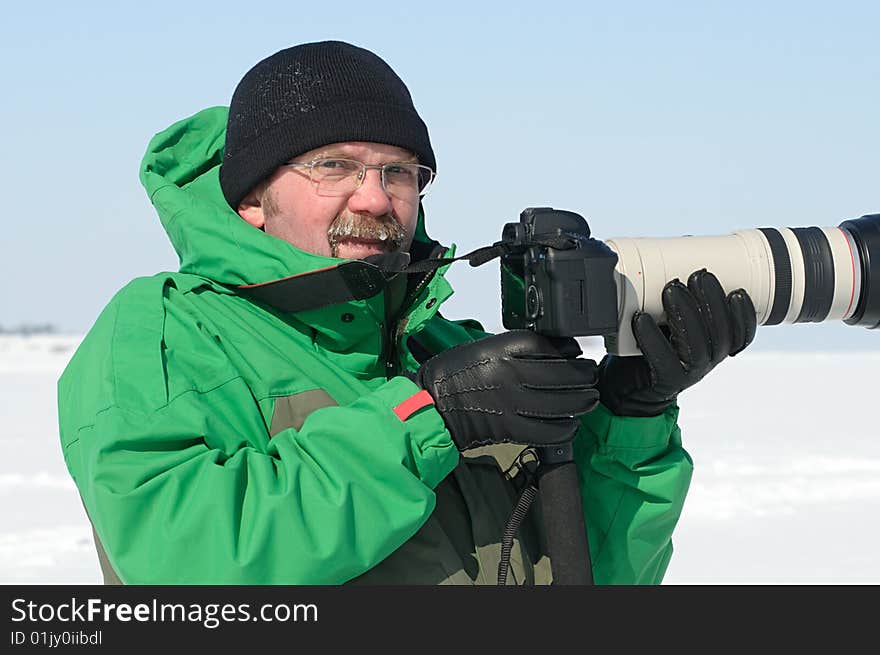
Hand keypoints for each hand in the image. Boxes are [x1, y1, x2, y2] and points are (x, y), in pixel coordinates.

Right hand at [415, 330, 599, 449]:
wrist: (432, 405)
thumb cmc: (455, 374)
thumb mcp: (484, 347)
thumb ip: (518, 348)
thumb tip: (560, 350)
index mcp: (498, 351)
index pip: (543, 346)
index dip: (566, 349)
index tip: (576, 352)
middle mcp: (506, 375)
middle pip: (559, 374)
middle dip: (583, 376)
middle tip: (590, 376)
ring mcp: (509, 404)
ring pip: (559, 404)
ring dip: (580, 402)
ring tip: (589, 399)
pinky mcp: (509, 429)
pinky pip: (547, 432)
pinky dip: (565, 429)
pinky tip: (572, 425)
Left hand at [598, 269, 756, 416]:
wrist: (627, 385)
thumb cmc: (652, 344)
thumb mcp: (670, 316)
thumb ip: (681, 289)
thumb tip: (683, 244)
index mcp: (715, 344)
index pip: (741, 333)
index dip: (744, 314)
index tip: (738, 290)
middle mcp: (707, 359)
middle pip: (721, 334)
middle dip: (712, 302)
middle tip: (699, 275)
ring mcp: (688, 373)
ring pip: (696, 345)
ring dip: (685, 314)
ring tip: (671, 289)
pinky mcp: (664, 381)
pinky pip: (662, 360)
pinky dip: (651, 338)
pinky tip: (641, 318)